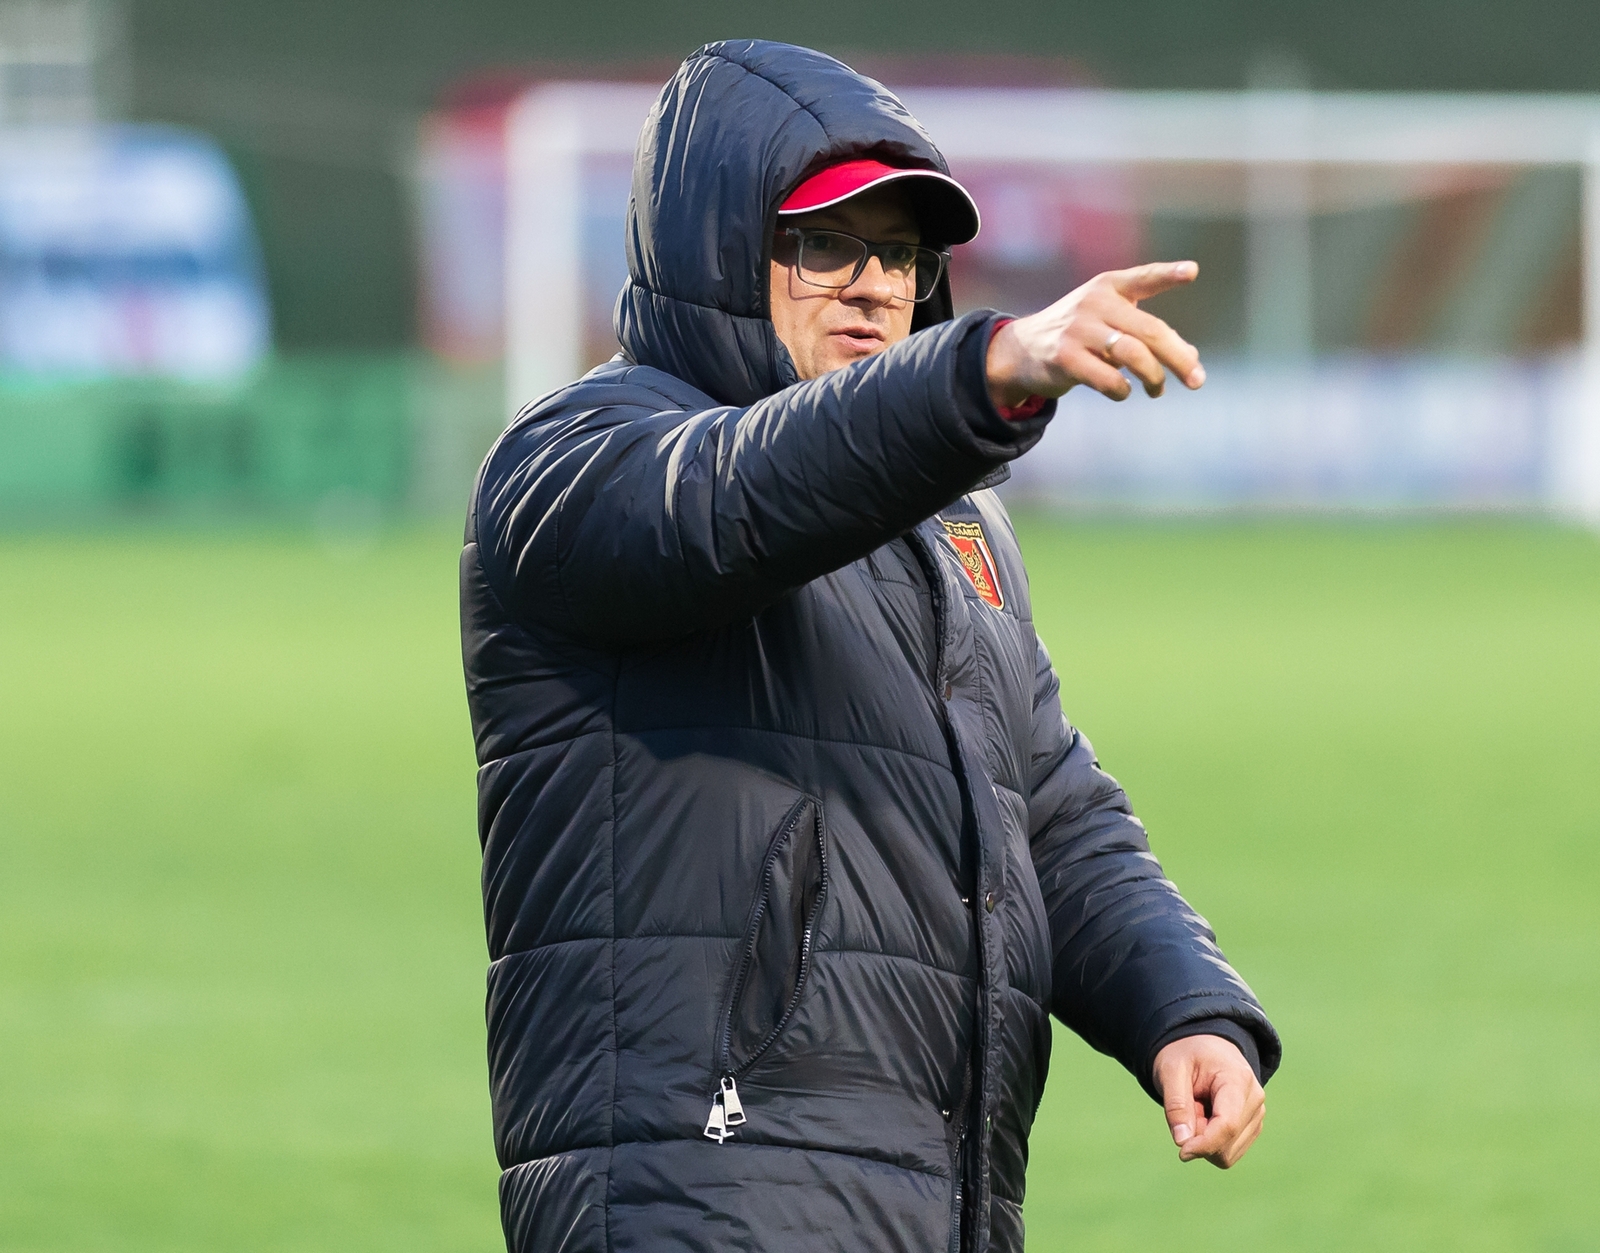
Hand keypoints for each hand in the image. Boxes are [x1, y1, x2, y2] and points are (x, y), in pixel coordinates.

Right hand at [985, 261, 1205, 408]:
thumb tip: (1191, 358)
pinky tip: (1123, 392)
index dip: (1168, 275)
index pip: (1143, 278)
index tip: (1192, 272)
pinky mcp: (1066, 358)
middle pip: (1150, 331)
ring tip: (1158, 390)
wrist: (1022, 350)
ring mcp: (1079, 330)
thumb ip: (1147, 334)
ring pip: (1133, 355)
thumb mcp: (1109, 322)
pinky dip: (1122, 390)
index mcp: (1108, 287)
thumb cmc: (1078, 334)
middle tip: (1197, 380)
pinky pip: (1108, 379)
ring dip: (1154, 378)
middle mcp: (1095, 303)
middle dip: (1178, 358)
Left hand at [1152, 1033, 1264, 1168]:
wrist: (1203, 1045)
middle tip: (1185, 1111)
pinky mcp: (1251, 1127)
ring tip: (1196, 1110)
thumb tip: (1182, 1142)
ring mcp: (1256, 1115)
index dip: (1204, 1144)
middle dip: (1199, 1139)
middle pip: (1227, 1144)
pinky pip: (1228, 1152)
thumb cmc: (1185, 1055)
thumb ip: (1176, 1105)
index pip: (1228, 1124)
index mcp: (1238, 1080)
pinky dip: (1210, 1143)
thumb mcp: (1171, 1070)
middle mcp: (1255, 1099)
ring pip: (1228, 1154)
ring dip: (1204, 1141)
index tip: (1181, 1152)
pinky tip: (1205, 1118)